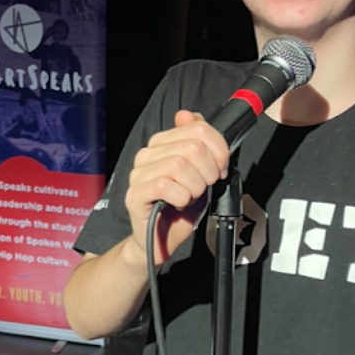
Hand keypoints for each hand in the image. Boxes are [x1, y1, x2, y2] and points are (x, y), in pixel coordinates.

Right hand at [125, 112, 228, 265]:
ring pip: (179, 165)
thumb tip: (189, 115)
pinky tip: (179, 203)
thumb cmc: (180, 206)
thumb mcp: (199, 171)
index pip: (198, 128)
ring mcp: (138, 174)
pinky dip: (181, 197)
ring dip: (194, 187)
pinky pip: (165, 185)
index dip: (219, 150)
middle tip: (205, 186)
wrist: (161, 240)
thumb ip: (199, 143)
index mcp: (162, 144)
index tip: (220, 168)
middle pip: (192, 147)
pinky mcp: (135, 194)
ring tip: (190, 196)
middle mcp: (147, 154)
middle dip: (209, 171)